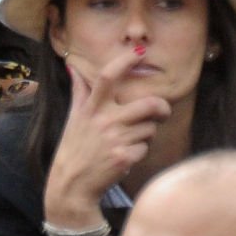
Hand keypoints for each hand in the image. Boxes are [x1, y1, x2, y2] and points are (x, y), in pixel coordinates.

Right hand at [43, 47, 170, 223]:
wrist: (72, 184)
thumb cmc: (75, 146)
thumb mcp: (75, 116)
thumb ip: (79, 90)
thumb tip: (72, 67)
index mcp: (92, 106)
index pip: (109, 76)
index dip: (125, 61)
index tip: (140, 51)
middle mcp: (104, 119)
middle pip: (147, 104)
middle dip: (162, 107)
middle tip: (163, 110)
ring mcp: (115, 139)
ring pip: (149, 128)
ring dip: (146, 133)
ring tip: (130, 139)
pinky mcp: (124, 158)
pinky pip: (145, 148)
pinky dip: (140, 152)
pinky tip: (126, 156)